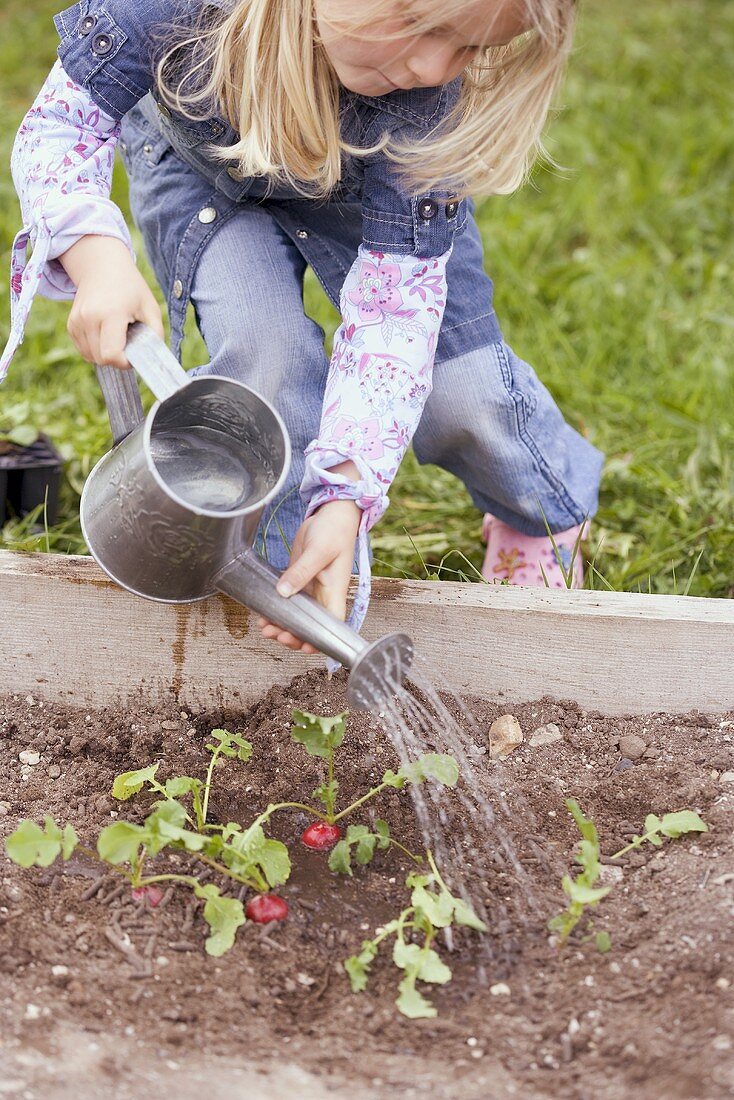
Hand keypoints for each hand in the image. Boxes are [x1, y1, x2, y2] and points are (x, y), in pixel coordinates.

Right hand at [61, 235, 163, 368]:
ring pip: (91, 357)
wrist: (103, 267)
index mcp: (111, 314)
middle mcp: (89, 318)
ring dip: (106, 354)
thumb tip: (151, 358)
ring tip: (117, 335)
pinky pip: (84, 350)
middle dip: (117, 358)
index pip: (111, 355)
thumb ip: (155, 335)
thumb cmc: (131, 289)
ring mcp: (77, 321)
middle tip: (128, 343)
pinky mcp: (71, 325)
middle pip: (101, 359)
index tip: (134, 352)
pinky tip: (106, 333)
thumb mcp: (150, 308)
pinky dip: (96, 348)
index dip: (124, 362)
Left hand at [258, 498, 360, 652]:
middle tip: (274, 633)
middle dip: (293, 636)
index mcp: (334, 592)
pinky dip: (276, 609)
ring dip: (281, 625)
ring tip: (264, 627)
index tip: (302, 646)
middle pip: (311, 626)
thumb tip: (283, 593)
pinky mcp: (298, 579)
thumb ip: (301, 572)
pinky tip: (263, 612)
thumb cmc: (334, 531)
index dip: (317, 640)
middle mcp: (323, 595)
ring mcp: (310, 588)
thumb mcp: (319, 551)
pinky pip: (287, 600)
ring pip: (296, 616)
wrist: (332, 514)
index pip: (330, 625)